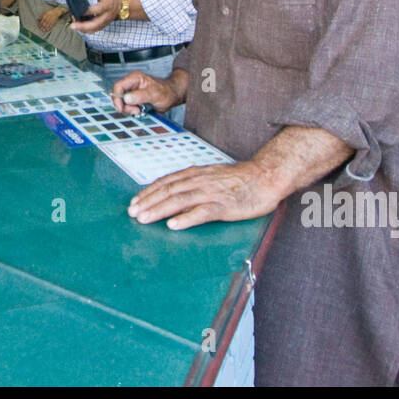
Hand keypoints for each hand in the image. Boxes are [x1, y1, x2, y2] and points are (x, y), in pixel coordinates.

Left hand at [37, 5, 66, 32]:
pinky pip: (51, 25)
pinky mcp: (53, 22)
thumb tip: (38, 19)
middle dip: (42, 26)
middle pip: (45, 23)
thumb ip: (41, 16)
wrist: (56, 12)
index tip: (39, 26)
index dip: (40, 23)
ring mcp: (51, 20)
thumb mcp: (45, 13)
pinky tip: (47, 29)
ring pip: (48, 24)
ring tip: (43, 30)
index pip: (42, 20)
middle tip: (41, 29)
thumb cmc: (49, 12)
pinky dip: (49, 28)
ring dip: (45, 28)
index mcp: (45, 15)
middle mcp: (48, 18)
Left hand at [69, 0, 118, 33]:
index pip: (97, 10)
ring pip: (93, 29)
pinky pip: (93, 30)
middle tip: (73, 25)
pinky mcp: (102, 26)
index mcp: (107, 5)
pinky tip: (78, 26)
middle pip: (95, 24)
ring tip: (74, 25)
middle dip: (83, 26)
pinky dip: (85, 29)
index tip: (78, 10)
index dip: (88, 11)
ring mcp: (104, 22)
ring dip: (82, 29)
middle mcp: (106, 16)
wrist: (119, 5)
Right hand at [111, 70, 182, 114]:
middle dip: (125, 106)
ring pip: (122, 102)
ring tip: (139, 110)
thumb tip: (127, 98)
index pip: (118, 86)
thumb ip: (140, 96)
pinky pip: (127, 105)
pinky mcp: (134, 98)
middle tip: (135, 110)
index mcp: (135, 78)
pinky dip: (132, 110)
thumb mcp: (154, 94)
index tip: (120, 108)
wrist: (172, 95)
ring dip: (129, 109)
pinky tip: (139, 110)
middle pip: (119, 95)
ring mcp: (132, 91)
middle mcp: (132, 84)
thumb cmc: (166, 91)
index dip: (117, 98)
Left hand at [127, 162, 280, 229]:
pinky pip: (202, 213)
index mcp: (197, 174)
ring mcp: (212, 193)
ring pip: (180, 200)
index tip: (135, 201)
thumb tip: (176, 189)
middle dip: (148, 202)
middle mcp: (200, 181)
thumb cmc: (240, 179)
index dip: (149, 192)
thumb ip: (194, 181)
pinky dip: (186, 219)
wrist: (266, 177)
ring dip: (159, 209)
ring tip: (144, 218)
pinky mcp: (224, 206)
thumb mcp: (212, 175)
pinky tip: (174, 225)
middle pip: (169, 191)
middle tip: (132, 213)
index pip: (167, 182)